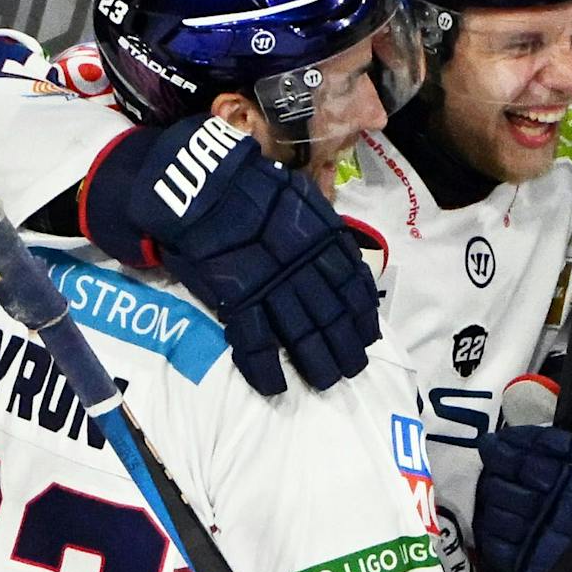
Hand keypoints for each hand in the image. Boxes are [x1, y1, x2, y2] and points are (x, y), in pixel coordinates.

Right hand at [81, 115, 379, 395]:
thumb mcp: (297, 196)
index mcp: (323, 240)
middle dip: (345, 348)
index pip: (353, 286)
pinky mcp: (237, 300)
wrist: (202, 185)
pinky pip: (255, 343)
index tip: (369, 335)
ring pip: (303, 334)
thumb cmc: (248, 185)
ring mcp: (271, 287)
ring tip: (325, 382)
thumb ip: (320, 226)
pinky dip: (266, 369)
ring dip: (317, 363)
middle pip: (333, 317)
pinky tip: (276, 386)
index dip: (364, 315)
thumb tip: (339, 251)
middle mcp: (304, 268)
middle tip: (352, 369)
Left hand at [473, 401, 571, 571]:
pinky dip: (494, 533)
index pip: (542, 447)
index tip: (501, 437)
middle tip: (490, 454)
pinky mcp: (549, 567)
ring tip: (491, 485)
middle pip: (517, 475)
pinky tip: (493, 521)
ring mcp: (556, 534)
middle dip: (499, 462)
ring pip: (506, 509)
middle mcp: (571, 498)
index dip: (516, 440)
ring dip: (492, 494)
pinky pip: (508, 548)